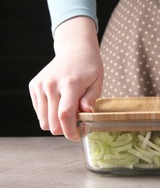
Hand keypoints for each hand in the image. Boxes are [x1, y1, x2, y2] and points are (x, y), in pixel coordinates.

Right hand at [29, 17, 103, 140]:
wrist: (74, 50)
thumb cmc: (89, 67)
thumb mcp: (97, 82)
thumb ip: (91, 99)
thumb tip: (87, 114)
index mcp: (70, 83)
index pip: (65, 114)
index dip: (70, 131)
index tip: (77, 137)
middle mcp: (51, 84)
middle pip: (52, 122)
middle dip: (65, 129)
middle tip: (77, 125)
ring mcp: (40, 85)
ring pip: (44, 120)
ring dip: (57, 123)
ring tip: (70, 113)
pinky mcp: (34, 86)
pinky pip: (40, 112)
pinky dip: (50, 114)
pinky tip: (60, 104)